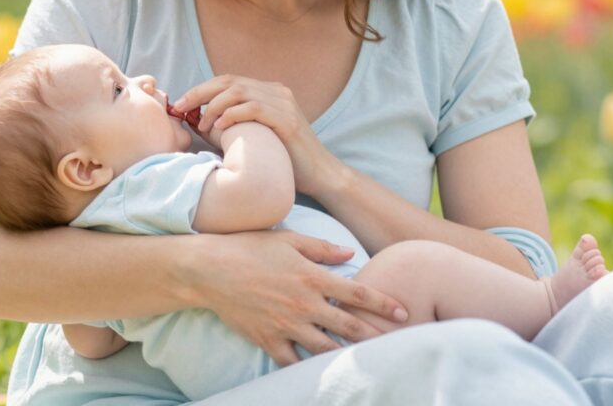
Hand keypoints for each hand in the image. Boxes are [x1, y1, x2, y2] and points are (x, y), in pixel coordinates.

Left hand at [174, 75, 333, 195]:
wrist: (319, 175)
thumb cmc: (283, 160)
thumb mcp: (253, 136)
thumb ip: (230, 125)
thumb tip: (196, 120)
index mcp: (269, 91)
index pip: (228, 80)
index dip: (201, 89)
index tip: (181, 104)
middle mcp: (277, 91)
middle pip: (230, 81)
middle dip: (200, 93)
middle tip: (181, 108)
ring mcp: (284, 103)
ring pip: (239, 91)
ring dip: (214, 106)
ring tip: (201, 124)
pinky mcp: (287, 119)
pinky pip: (253, 108)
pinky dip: (232, 115)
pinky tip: (218, 127)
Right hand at [190, 230, 407, 365]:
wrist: (210, 269)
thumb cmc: (250, 247)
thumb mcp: (289, 239)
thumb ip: (322, 248)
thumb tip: (350, 253)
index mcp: (311, 277)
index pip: (357, 293)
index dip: (383, 303)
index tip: (403, 312)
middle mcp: (303, 304)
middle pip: (348, 326)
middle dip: (375, 336)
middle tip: (398, 343)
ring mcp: (285, 325)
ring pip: (326, 348)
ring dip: (348, 356)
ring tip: (368, 362)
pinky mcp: (268, 340)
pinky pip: (293, 362)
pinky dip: (308, 368)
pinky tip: (323, 373)